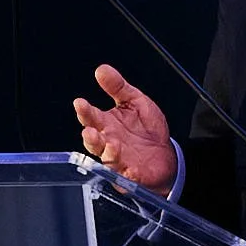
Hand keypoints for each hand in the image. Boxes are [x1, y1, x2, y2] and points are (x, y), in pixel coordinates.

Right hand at [71, 64, 177, 190]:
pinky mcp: (130, 175)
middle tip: (89, 129)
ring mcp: (118, 160)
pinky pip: (124, 174)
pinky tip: (123, 162)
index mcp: (107, 124)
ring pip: (105, 157)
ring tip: (107, 143)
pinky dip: (122, 169)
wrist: (166, 155)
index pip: (92, 117)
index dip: (85, 111)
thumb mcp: (135, 101)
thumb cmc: (146, 130)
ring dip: (104, 151)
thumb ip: (118, 87)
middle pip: (94, 139)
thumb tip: (102, 69)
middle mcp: (109, 142)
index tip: (80, 103)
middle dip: (90, 135)